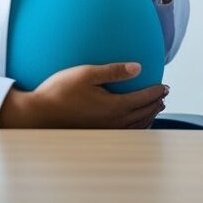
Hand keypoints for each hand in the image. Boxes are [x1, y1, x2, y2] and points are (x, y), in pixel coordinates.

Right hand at [0, 62, 168, 128]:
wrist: (37, 115)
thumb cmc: (59, 91)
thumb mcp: (86, 73)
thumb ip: (114, 71)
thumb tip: (138, 67)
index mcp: (113, 107)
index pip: (141, 99)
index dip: (155, 91)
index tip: (165, 85)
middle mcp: (112, 123)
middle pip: (141, 114)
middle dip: (155, 104)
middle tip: (164, 95)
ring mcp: (104, 131)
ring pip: (134, 126)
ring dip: (147, 117)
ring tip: (155, 109)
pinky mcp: (96, 134)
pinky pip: (124, 133)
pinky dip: (136, 127)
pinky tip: (133, 123)